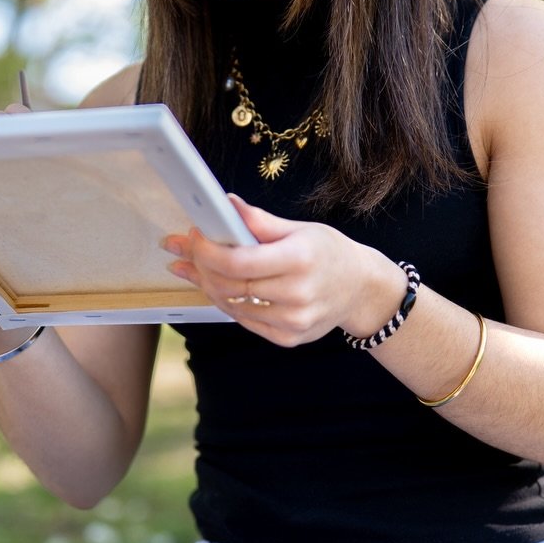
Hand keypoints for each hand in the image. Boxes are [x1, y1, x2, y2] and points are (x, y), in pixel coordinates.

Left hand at [162, 194, 408, 347]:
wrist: (360, 288)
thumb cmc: (328, 253)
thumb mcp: (299, 229)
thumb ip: (259, 221)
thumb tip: (225, 204)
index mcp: (299, 260)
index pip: (238, 262)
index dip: (207, 250)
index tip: (193, 236)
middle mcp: (298, 294)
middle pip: (230, 285)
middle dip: (200, 266)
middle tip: (183, 250)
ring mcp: (293, 321)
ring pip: (232, 306)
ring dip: (208, 285)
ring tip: (193, 268)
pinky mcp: (289, 338)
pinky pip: (245, 321)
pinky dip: (228, 303)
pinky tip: (219, 287)